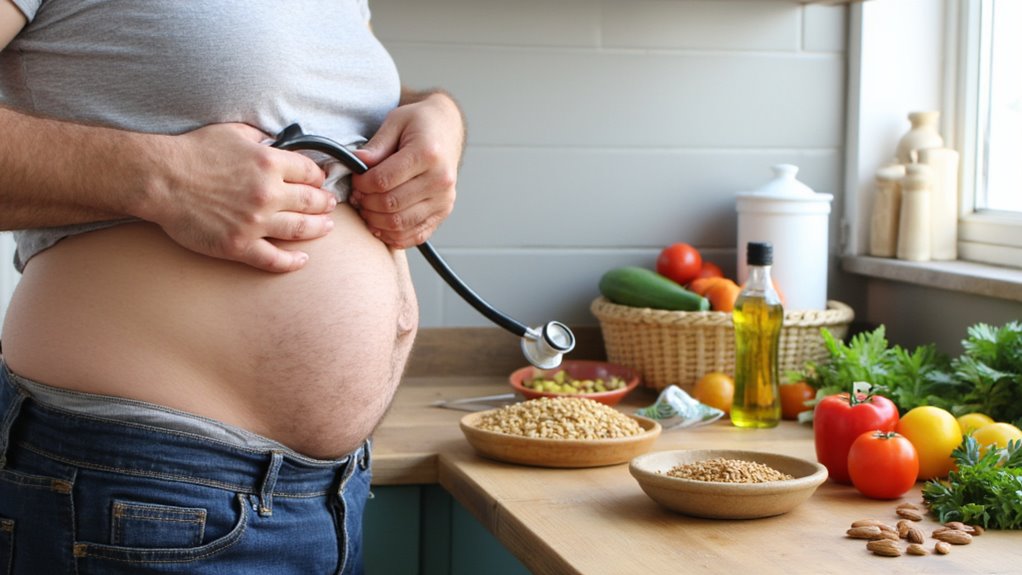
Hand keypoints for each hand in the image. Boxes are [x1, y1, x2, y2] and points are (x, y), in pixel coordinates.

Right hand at [146, 123, 334, 271]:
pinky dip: (293, 262)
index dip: (319, 178)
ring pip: (301, 230)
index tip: (320, 182)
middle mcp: (269, 193)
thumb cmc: (192, 152)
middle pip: (312, 201)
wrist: (159, 178)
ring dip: (319, 229)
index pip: (311, 173)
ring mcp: (256, 222)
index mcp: (270, 163)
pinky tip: (302, 259)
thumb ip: (259, 138)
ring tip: (327, 227)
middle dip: (326, 204)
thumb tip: (274, 141)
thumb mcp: (233, 132)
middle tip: (331, 205)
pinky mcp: (239, 245)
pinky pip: (275, 259)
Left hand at [351, 91, 463, 247]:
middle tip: (358, 195)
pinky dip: (393, 236)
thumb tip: (357, 163)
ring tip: (367, 208)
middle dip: (366, 203)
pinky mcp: (443, 212)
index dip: (361, 184)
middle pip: (391, 204)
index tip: (356, 180)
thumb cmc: (420, 124)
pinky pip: (415, 235)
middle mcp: (440, 179)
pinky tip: (381, 224)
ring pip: (400, 224)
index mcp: (428, 154)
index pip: (383, 180)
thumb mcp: (395, 122)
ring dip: (376, 221)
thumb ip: (376, 145)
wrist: (446, 129)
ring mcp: (444, 199)